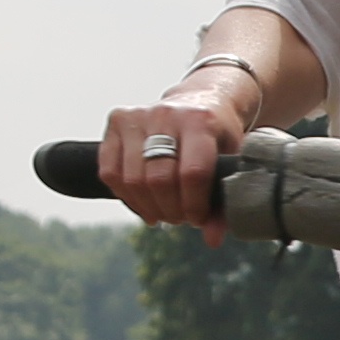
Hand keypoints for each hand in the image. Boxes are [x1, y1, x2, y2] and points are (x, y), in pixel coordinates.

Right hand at [102, 87, 251, 226]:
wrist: (202, 99)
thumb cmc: (219, 137)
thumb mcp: (231, 162)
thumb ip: (224, 201)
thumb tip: (212, 240)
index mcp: (201, 121)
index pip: (192, 174)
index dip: (194, 205)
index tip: (198, 218)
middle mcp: (167, 114)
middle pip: (159, 179)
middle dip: (170, 210)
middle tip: (181, 218)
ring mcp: (138, 115)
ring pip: (132, 179)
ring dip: (147, 207)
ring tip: (163, 213)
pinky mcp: (117, 120)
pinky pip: (109, 171)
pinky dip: (125, 196)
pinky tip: (143, 203)